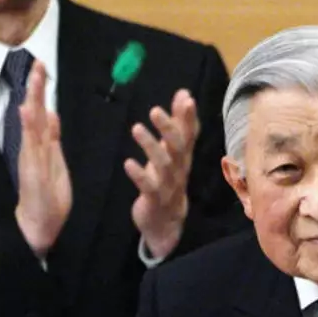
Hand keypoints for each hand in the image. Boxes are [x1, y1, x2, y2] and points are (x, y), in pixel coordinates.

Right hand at [14, 60, 71, 257]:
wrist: (39, 221)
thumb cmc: (48, 194)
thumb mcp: (56, 161)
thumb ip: (52, 137)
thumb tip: (51, 114)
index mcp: (43, 143)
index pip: (42, 110)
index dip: (42, 90)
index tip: (43, 69)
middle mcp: (34, 146)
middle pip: (35, 110)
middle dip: (37, 87)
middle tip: (39, 62)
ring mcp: (31, 155)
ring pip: (31, 121)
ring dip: (32, 99)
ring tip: (33, 78)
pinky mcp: (30, 167)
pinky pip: (29, 144)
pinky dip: (28, 126)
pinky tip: (26, 109)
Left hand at [127, 89, 199, 260]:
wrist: (166, 223)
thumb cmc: (168, 181)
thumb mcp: (173, 152)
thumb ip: (179, 123)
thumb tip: (184, 94)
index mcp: (183, 157)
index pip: (189, 134)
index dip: (188, 117)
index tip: (186, 99)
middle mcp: (179, 169)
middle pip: (178, 148)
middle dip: (168, 129)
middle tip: (154, 110)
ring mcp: (168, 185)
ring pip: (163, 165)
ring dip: (150, 146)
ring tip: (136, 128)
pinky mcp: (154, 199)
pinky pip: (149, 187)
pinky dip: (140, 175)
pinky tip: (128, 163)